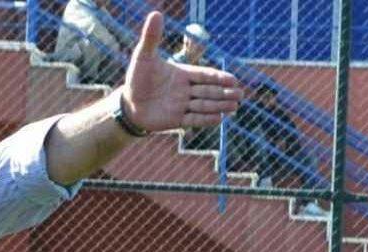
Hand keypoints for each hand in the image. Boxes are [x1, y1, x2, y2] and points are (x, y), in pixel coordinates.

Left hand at [122, 12, 241, 131]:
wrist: (128, 104)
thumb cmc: (136, 79)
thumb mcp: (143, 57)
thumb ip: (151, 38)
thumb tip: (155, 14)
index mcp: (182, 74)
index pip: (205, 75)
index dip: (219, 77)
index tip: (233, 80)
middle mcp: (185, 90)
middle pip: (208, 91)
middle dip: (224, 93)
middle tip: (240, 94)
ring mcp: (182, 106)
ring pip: (204, 105)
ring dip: (219, 105)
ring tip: (235, 105)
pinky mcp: (176, 120)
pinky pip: (194, 120)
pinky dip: (206, 120)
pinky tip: (219, 119)